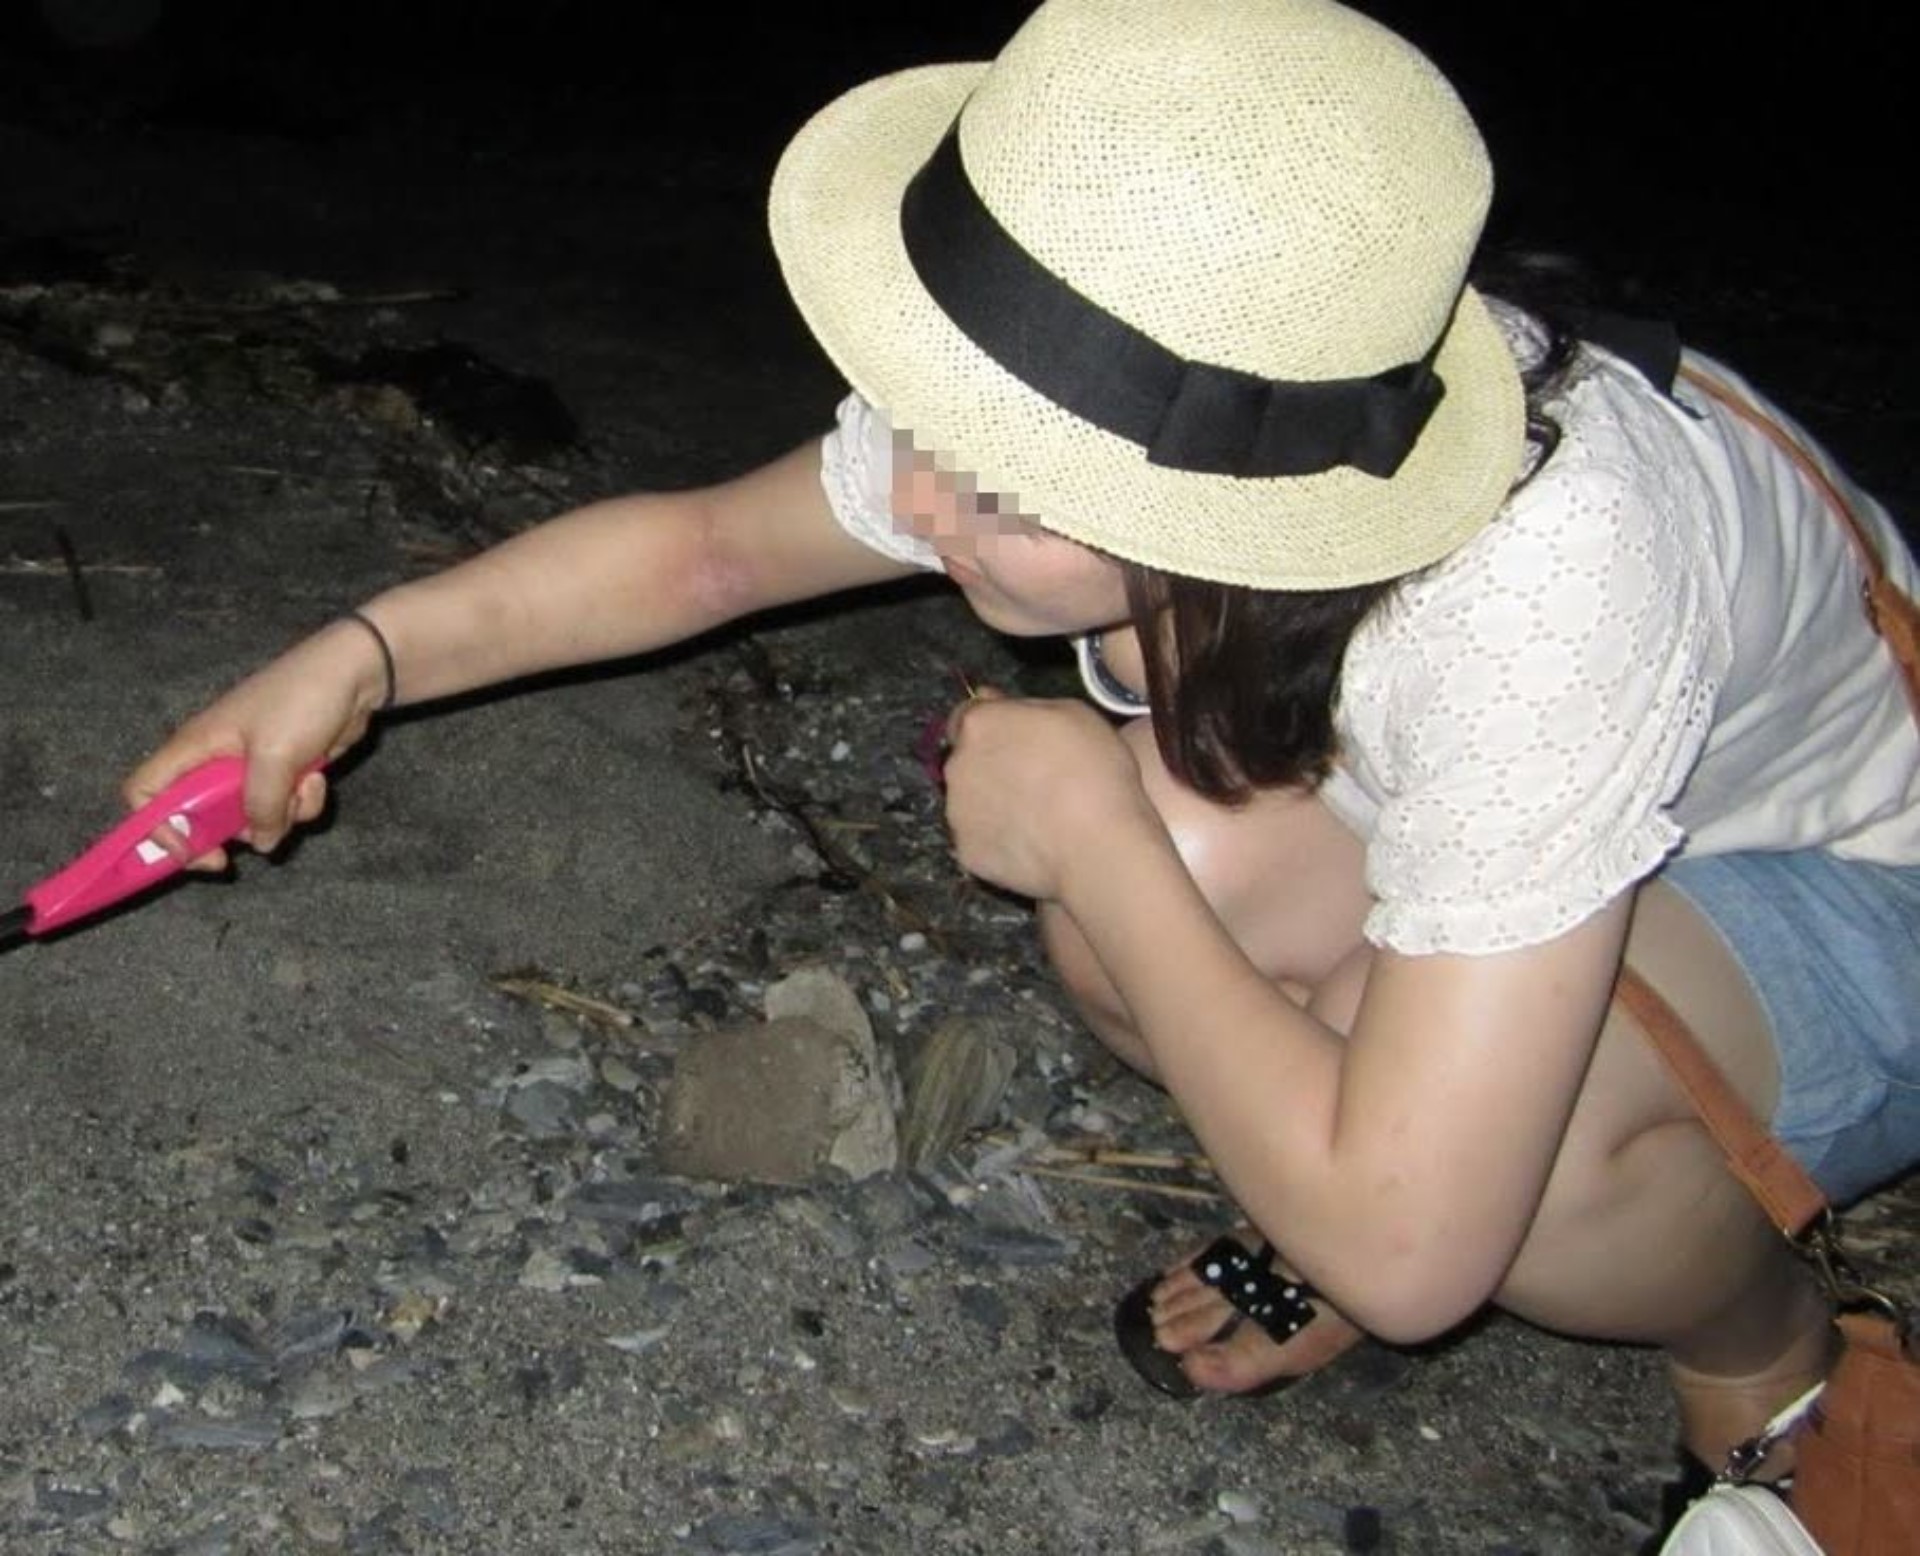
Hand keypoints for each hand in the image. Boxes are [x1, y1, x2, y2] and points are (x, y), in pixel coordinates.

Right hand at [123, 617, 389, 867]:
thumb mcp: (275, 756)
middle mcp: (214, 761)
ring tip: (301, 786)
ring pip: (249, 818)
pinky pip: (283, 807)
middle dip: (232, 831)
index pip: (144, 792)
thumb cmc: (302, 700)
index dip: (155, 827)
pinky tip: (318, 779)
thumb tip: (263, 843)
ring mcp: (251, 769)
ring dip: (279, 815)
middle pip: (199, 817)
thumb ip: (260, 806)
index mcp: (194, 747)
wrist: (355, 675)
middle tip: (260, 837)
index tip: (190, 850)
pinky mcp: (283, 773)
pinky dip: (301, 802)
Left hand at [941, 692, 1161, 901]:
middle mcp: (957, 765)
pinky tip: (1032, 842)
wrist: (1096, 846)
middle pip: (967, 760)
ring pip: (971, 801)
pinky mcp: (967, 852)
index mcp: (981, 724)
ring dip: (993, 802)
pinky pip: (980, 839)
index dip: (992, 726)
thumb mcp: (1074, 712)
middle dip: (992, 765)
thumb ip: (1027, 708)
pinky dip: (999, 839)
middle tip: (1035, 778)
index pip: (967, 716)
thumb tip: (1000, 706)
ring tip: (1037, 815)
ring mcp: (958, 812)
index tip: (1015, 738)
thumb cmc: (1092, 771)